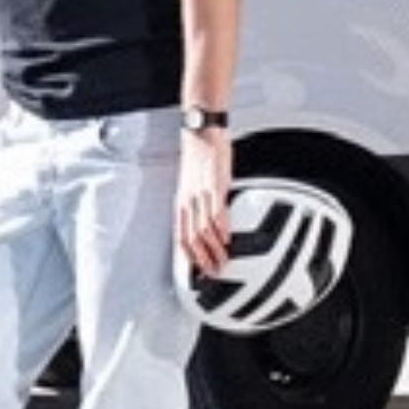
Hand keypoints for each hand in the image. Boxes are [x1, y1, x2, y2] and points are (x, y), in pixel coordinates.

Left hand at [177, 129, 232, 277]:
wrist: (201, 135)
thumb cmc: (198, 160)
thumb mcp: (191, 187)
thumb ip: (196, 206)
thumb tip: (204, 225)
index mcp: (180, 203)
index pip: (180, 237)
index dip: (188, 257)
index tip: (197, 272)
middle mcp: (187, 201)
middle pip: (192, 239)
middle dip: (202, 259)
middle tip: (213, 273)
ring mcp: (201, 195)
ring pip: (204, 230)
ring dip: (215, 249)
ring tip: (224, 262)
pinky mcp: (215, 187)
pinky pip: (217, 213)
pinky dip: (222, 230)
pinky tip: (228, 240)